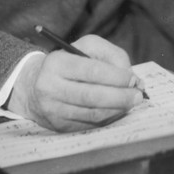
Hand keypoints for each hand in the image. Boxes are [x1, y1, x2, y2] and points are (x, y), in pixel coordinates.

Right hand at [8, 35, 142, 131]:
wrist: (35, 85)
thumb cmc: (70, 62)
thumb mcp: (87, 47)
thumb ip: (112, 56)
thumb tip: (131, 78)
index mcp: (57, 63)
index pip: (92, 71)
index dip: (117, 77)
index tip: (133, 79)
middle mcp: (50, 87)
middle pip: (92, 96)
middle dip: (120, 97)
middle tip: (138, 96)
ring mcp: (52, 109)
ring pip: (92, 114)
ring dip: (117, 109)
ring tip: (131, 102)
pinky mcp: (58, 125)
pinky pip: (89, 124)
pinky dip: (108, 117)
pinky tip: (117, 110)